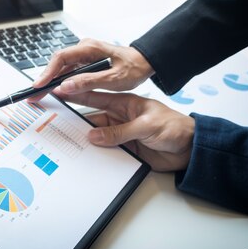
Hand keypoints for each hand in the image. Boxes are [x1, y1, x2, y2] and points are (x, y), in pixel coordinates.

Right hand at [29, 38, 153, 101]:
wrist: (145, 62)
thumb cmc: (133, 68)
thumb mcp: (113, 79)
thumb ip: (88, 82)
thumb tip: (66, 86)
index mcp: (89, 48)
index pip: (61, 58)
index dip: (47, 72)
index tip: (39, 85)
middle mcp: (83, 48)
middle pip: (57, 63)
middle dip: (45, 79)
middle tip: (33, 95)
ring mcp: (84, 55)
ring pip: (62, 68)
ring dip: (51, 81)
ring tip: (40, 95)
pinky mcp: (85, 62)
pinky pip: (69, 71)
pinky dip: (60, 81)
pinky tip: (54, 91)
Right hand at [56, 90, 194, 171]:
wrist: (191, 150)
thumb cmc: (175, 128)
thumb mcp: (147, 126)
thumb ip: (120, 132)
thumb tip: (95, 136)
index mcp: (124, 104)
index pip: (96, 98)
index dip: (77, 94)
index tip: (61, 92)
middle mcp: (119, 118)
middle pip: (91, 118)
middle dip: (74, 119)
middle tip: (56, 121)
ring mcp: (121, 135)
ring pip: (96, 136)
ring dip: (85, 139)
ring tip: (67, 142)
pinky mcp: (125, 150)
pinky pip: (105, 151)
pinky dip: (95, 154)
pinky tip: (85, 156)